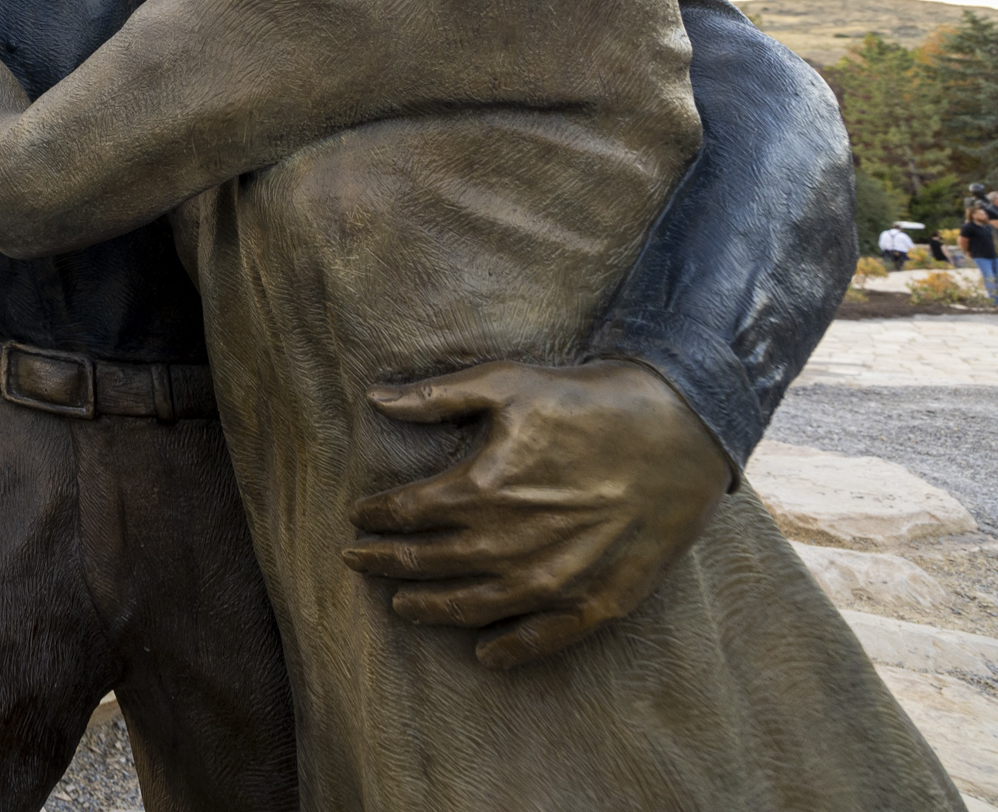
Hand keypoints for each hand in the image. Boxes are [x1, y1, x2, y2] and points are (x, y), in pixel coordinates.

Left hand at [343, 359, 729, 668]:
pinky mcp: (599, 599)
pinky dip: (509, 649)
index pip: (406, 514)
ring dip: (430, 608)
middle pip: (428, 564)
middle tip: (358, 561)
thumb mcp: (506, 382)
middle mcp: (510, 542)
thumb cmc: (585, 400)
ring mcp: (555, 578)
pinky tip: (485, 653)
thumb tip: (374, 398)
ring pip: (473, 607)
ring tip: (401, 605)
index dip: (376, 518)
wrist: (677, 429)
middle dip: (386, 563)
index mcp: (481, 488)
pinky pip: (543, 637)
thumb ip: (435, 396)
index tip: (360, 518)